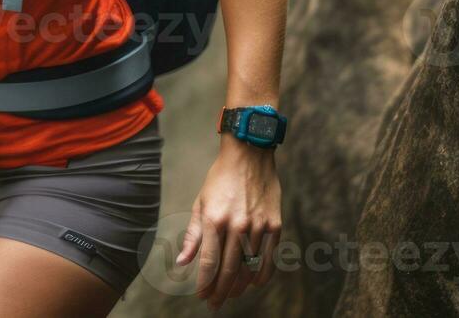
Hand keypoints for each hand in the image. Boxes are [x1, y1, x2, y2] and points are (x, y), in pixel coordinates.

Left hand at [175, 138, 281, 309]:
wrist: (249, 155)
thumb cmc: (220, 179)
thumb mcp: (201, 202)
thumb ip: (193, 234)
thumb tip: (182, 262)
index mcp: (214, 219)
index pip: (209, 261)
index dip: (205, 282)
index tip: (201, 295)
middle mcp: (237, 225)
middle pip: (229, 269)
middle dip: (220, 290)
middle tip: (214, 303)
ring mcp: (259, 227)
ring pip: (249, 267)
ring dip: (239, 286)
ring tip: (230, 295)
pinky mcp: (275, 225)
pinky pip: (269, 258)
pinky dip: (262, 275)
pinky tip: (254, 284)